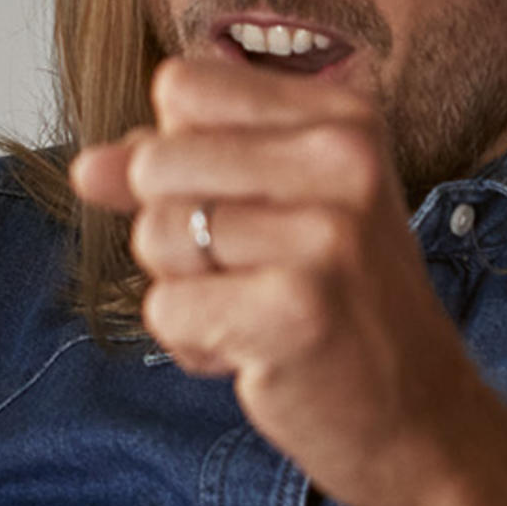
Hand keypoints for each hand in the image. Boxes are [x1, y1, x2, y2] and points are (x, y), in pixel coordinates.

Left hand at [73, 56, 487, 505]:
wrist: (421, 420)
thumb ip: (174, 173)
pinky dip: (194, 343)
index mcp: (342, 116)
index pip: (181, 86)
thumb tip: (85, 168)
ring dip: (186, 290)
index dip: (178, 153)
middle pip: (155, 161)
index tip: (240, 205)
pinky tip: (260, 353)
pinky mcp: (297, 309)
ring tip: (260, 311)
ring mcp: (325, 234)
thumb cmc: (338, 304)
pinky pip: (166, 309)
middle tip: (253, 272)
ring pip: (155, 236)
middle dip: (174, 230)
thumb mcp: (272, 211)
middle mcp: (342, 160)